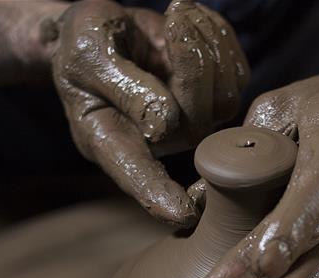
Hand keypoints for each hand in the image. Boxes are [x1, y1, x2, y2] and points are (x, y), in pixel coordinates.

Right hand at [44, 0, 248, 226]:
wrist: (103, 29)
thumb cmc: (82, 45)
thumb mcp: (88, 55)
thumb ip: (124, 88)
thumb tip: (165, 125)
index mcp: (112, 141)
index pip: (139, 176)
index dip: (160, 197)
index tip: (183, 215)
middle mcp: (158, 142)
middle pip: (197, 121)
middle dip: (193, 62)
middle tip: (175, 15)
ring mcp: (191, 124)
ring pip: (225, 96)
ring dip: (208, 44)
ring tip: (177, 11)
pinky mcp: (214, 100)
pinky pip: (236, 72)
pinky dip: (219, 38)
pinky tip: (190, 21)